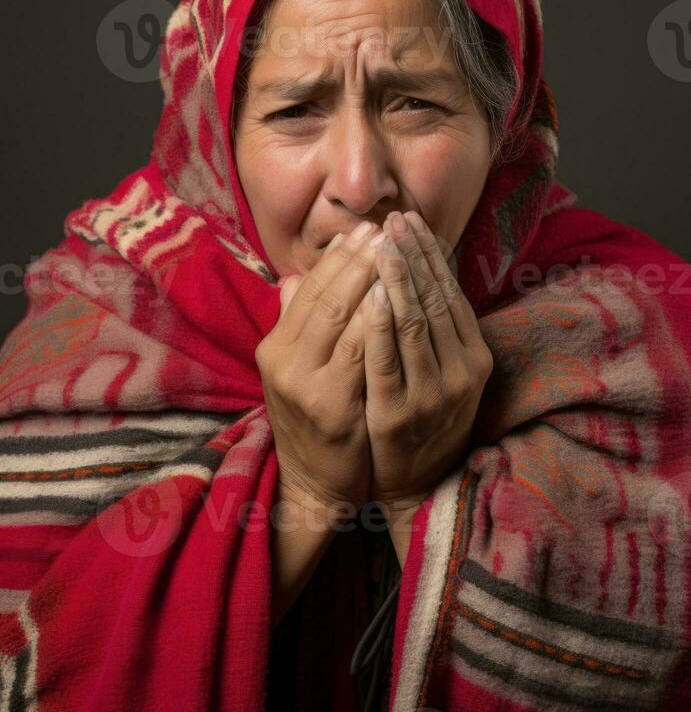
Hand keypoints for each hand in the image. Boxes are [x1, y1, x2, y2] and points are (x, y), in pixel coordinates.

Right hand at [255, 222, 382, 512]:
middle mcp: (282, 361)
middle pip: (323, 296)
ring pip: (338, 316)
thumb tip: (296, 275)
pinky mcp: (330, 406)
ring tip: (392, 248)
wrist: (316, 483)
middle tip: (384, 228)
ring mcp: (303, 384)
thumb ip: (298, 323)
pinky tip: (390, 295)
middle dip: (356, 259)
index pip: (308, 289)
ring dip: (366, 278)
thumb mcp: (299, 370)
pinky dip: (372, 320)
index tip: (365, 230)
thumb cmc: (316, 420)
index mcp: (276, 348)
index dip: (338, 258)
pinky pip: (357, 353)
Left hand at [360, 211, 493, 511]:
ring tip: (381, 242)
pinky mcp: (399, 413)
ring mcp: (432, 393)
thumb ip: (433, 327)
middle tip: (393, 219)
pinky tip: (373, 295)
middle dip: (412, 256)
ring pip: (414, 324)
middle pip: (434, 301)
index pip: (450, 293)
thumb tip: (417, 268)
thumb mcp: (444, 372)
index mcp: (473, 356)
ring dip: (397, 279)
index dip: (429, 254)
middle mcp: (460, 371)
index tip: (410, 220)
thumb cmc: (427, 419)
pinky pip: (387, 361)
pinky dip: (380, 326)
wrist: (419, 485)